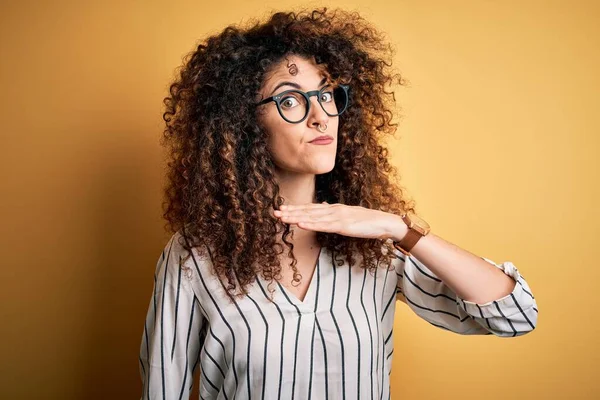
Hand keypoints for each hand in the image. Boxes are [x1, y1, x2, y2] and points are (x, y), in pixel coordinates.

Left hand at [273, 202, 406, 240]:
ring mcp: (338, 217)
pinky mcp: (343, 225)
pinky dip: (311, 224)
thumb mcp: (348, 215)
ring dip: (296, 217)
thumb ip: (334, 212)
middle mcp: (333, 210)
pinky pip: (323, 225)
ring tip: (282, 217)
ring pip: (313, 217)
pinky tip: (300, 224)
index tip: (281, 210)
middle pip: (308, 211)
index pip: (311, 208)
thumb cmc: (367, 221)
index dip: (295, 209)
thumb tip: (323, 207)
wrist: (384, 223)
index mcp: (334, 208)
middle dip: (291, 212)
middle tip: (274, 213)